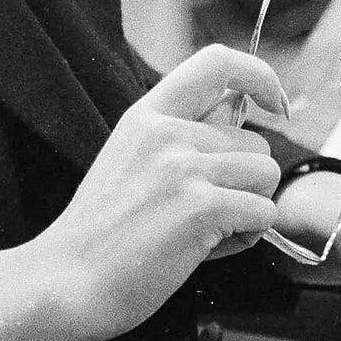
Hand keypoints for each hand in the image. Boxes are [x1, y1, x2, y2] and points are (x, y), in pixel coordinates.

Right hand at [31, 44, 286, 340]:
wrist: (67, 278)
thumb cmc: (100, 231)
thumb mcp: (130, 157)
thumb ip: (180, 134)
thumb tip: (236, 117)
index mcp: (147, 114)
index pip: (216, 62)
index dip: (258, 76)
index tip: (272, 102)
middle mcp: (167, 132)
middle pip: (256, 142)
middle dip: (245, 181)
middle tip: (204, 212)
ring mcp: (183, 167)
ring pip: (266, 176)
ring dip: (248, 209)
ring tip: (204, 230)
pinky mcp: (200, 207)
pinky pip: (263, 213)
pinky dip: (247, 236)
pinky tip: (206, 247)